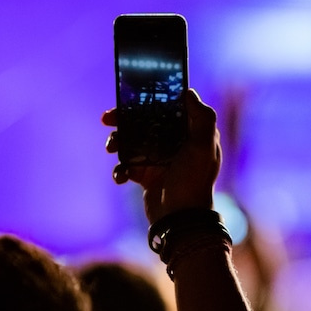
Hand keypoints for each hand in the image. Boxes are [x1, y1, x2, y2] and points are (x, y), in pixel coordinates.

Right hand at [103, 89, 220, 224]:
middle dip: (124, 119)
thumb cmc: (194, 181)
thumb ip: (202, 119)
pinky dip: (120, 170)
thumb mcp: (204, 148)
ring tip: (111, 148)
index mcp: (190, 134)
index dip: (149, 100)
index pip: (168, 109)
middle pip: (144, 122)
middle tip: (107, 119)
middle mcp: (175, 144)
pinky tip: (121, 176)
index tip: (130, 95)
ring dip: (117, 142)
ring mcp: (159, 159)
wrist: (180, 218)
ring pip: (131, 142)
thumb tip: (188, 92)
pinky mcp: (147, 176)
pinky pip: (127, 166)